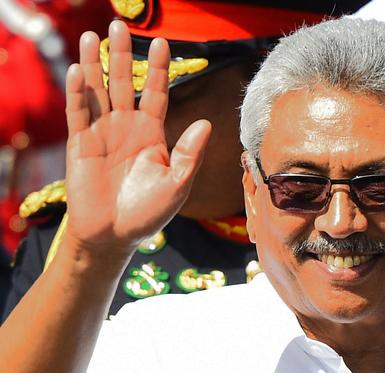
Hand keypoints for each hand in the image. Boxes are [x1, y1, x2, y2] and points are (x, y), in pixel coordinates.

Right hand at [64, 20, 210, 254]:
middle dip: (123, 55)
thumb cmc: (148, 213)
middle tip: (120, 24)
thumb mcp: (177, 184)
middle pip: (124, 83)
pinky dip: (77, 92)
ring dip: (95, 64)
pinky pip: (78, 113)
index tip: (164, 42)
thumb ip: (190, 154)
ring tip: (94, 35)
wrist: (114, 236)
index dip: (159, 69)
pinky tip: (77, 69)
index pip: (156, 93)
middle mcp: (127, 127)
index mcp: (152, 134)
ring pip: (98, 91)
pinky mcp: (81, 144)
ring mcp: (102, 133)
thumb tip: (206, 124)